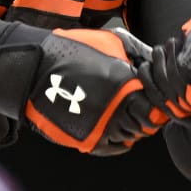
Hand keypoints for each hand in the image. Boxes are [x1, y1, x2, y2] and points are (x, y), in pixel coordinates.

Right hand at [0, 26, 159, 154]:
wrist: (36, 67)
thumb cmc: (73, 50)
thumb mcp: (110, 42)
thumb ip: (136, 52)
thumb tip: (154, 60)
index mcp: (127, 85)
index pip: (154, 105)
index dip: (154, 103)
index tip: (151, 100)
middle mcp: (118, 109)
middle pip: (144, 123)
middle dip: (144, 117)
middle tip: (141, 111)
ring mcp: (102, 125)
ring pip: (129, 136)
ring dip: (131, 129)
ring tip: (126, 119)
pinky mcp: (86, 138)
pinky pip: (112, 147)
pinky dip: (118, 143)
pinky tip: (119, 135)